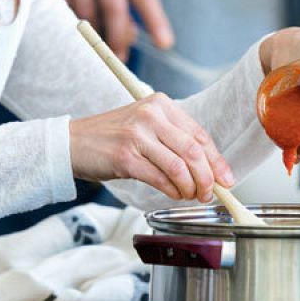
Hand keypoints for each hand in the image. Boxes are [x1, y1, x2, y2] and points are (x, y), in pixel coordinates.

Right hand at [45, 0, 172, 57]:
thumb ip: (124, 8)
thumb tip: (127, 39)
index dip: (155, 21)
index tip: (165, 44)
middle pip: (113, 6)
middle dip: (118, 37)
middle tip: (120, 59)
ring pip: (85, 12)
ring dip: (91, 34)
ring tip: (92, 43)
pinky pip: (62, 9)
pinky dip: (68, 24)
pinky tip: (68, 25)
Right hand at [69, 93, 234, 201]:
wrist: (73, 143)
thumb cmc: (111, 138)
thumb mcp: (145, 127)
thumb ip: (174, 140)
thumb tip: (208, 168)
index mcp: (160, 104)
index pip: (198, 134)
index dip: (216, 160)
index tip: (226, 178)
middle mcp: (150, 115)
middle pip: (193, 151)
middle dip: (207, 177)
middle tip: (210, 193)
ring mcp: (137, 135)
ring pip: (179, 166)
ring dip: (190, 188)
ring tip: (190, 196)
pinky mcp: (126, 157)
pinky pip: (160, 179)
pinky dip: (172, 191)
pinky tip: (174, 195)